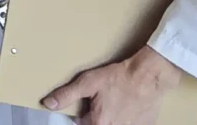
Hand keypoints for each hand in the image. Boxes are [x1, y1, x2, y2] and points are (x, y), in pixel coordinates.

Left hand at [41, 45, 182, 124]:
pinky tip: (127, 106)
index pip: (81, 124)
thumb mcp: (88, 83)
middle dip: (97, 116)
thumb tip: (48, 104)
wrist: (148, 77)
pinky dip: (126, 118)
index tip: (87, 104)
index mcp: (98, 123)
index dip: (82, 113)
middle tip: (103, 101)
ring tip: (116, 102)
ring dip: (112, 117)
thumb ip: (66, 95)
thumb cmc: (118, 78)